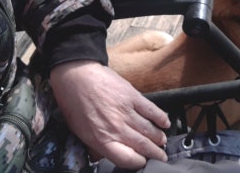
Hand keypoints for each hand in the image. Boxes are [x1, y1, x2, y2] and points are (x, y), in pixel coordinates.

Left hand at [49, 60, 170, 169]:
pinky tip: (165, 123)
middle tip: (161, 156)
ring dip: (159, 138)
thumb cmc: (74, 104)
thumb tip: (106, 156)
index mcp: (102, 139)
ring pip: (150, 130)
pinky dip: (161, 118)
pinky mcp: (132, 96)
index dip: (139, 163)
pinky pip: (151, 110)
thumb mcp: (80, 132)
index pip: (128, 160)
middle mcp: (116, 128)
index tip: (143, 161)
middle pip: (143, 146)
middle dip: (155, 154)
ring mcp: (126, 112)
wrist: (76, 76)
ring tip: (162, 141)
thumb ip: (96, 146)